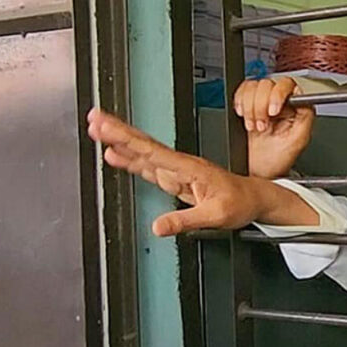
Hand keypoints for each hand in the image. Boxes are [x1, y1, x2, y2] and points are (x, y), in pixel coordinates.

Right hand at [87, 108, 264, 235]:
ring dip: (120, 141)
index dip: (126, 140)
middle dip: (117, 132)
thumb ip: (185, 221)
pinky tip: (115, 155)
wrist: (252, 198)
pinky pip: (148, 165)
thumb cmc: (239, 202)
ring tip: (97, 129)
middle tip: (94, 119)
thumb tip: (158, 227)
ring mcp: (177, 169)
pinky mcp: (175, 177)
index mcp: (188, 168)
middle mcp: (180, 164)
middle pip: (143, 145)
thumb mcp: (215, 216)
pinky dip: (130, 159)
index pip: (151, 151)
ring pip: (144, 151)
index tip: (107, 127)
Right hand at [233, 77, 314, 178]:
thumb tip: (304, 99)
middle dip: (260, 107)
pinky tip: (244, 116)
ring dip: (249, 108)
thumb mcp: (297, 142)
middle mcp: (281, 100)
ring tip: (254, 127)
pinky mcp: (247, 102)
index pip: (288, 85)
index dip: (277, 95)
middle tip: (261, 127)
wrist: (257, 171)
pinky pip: (241, 90)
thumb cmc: (277, 161)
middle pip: (267, 84)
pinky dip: (239, 102)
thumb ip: (305, 118)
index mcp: (296, 106)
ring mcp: (263, 100)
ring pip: (253, 87)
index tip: (272, 112)